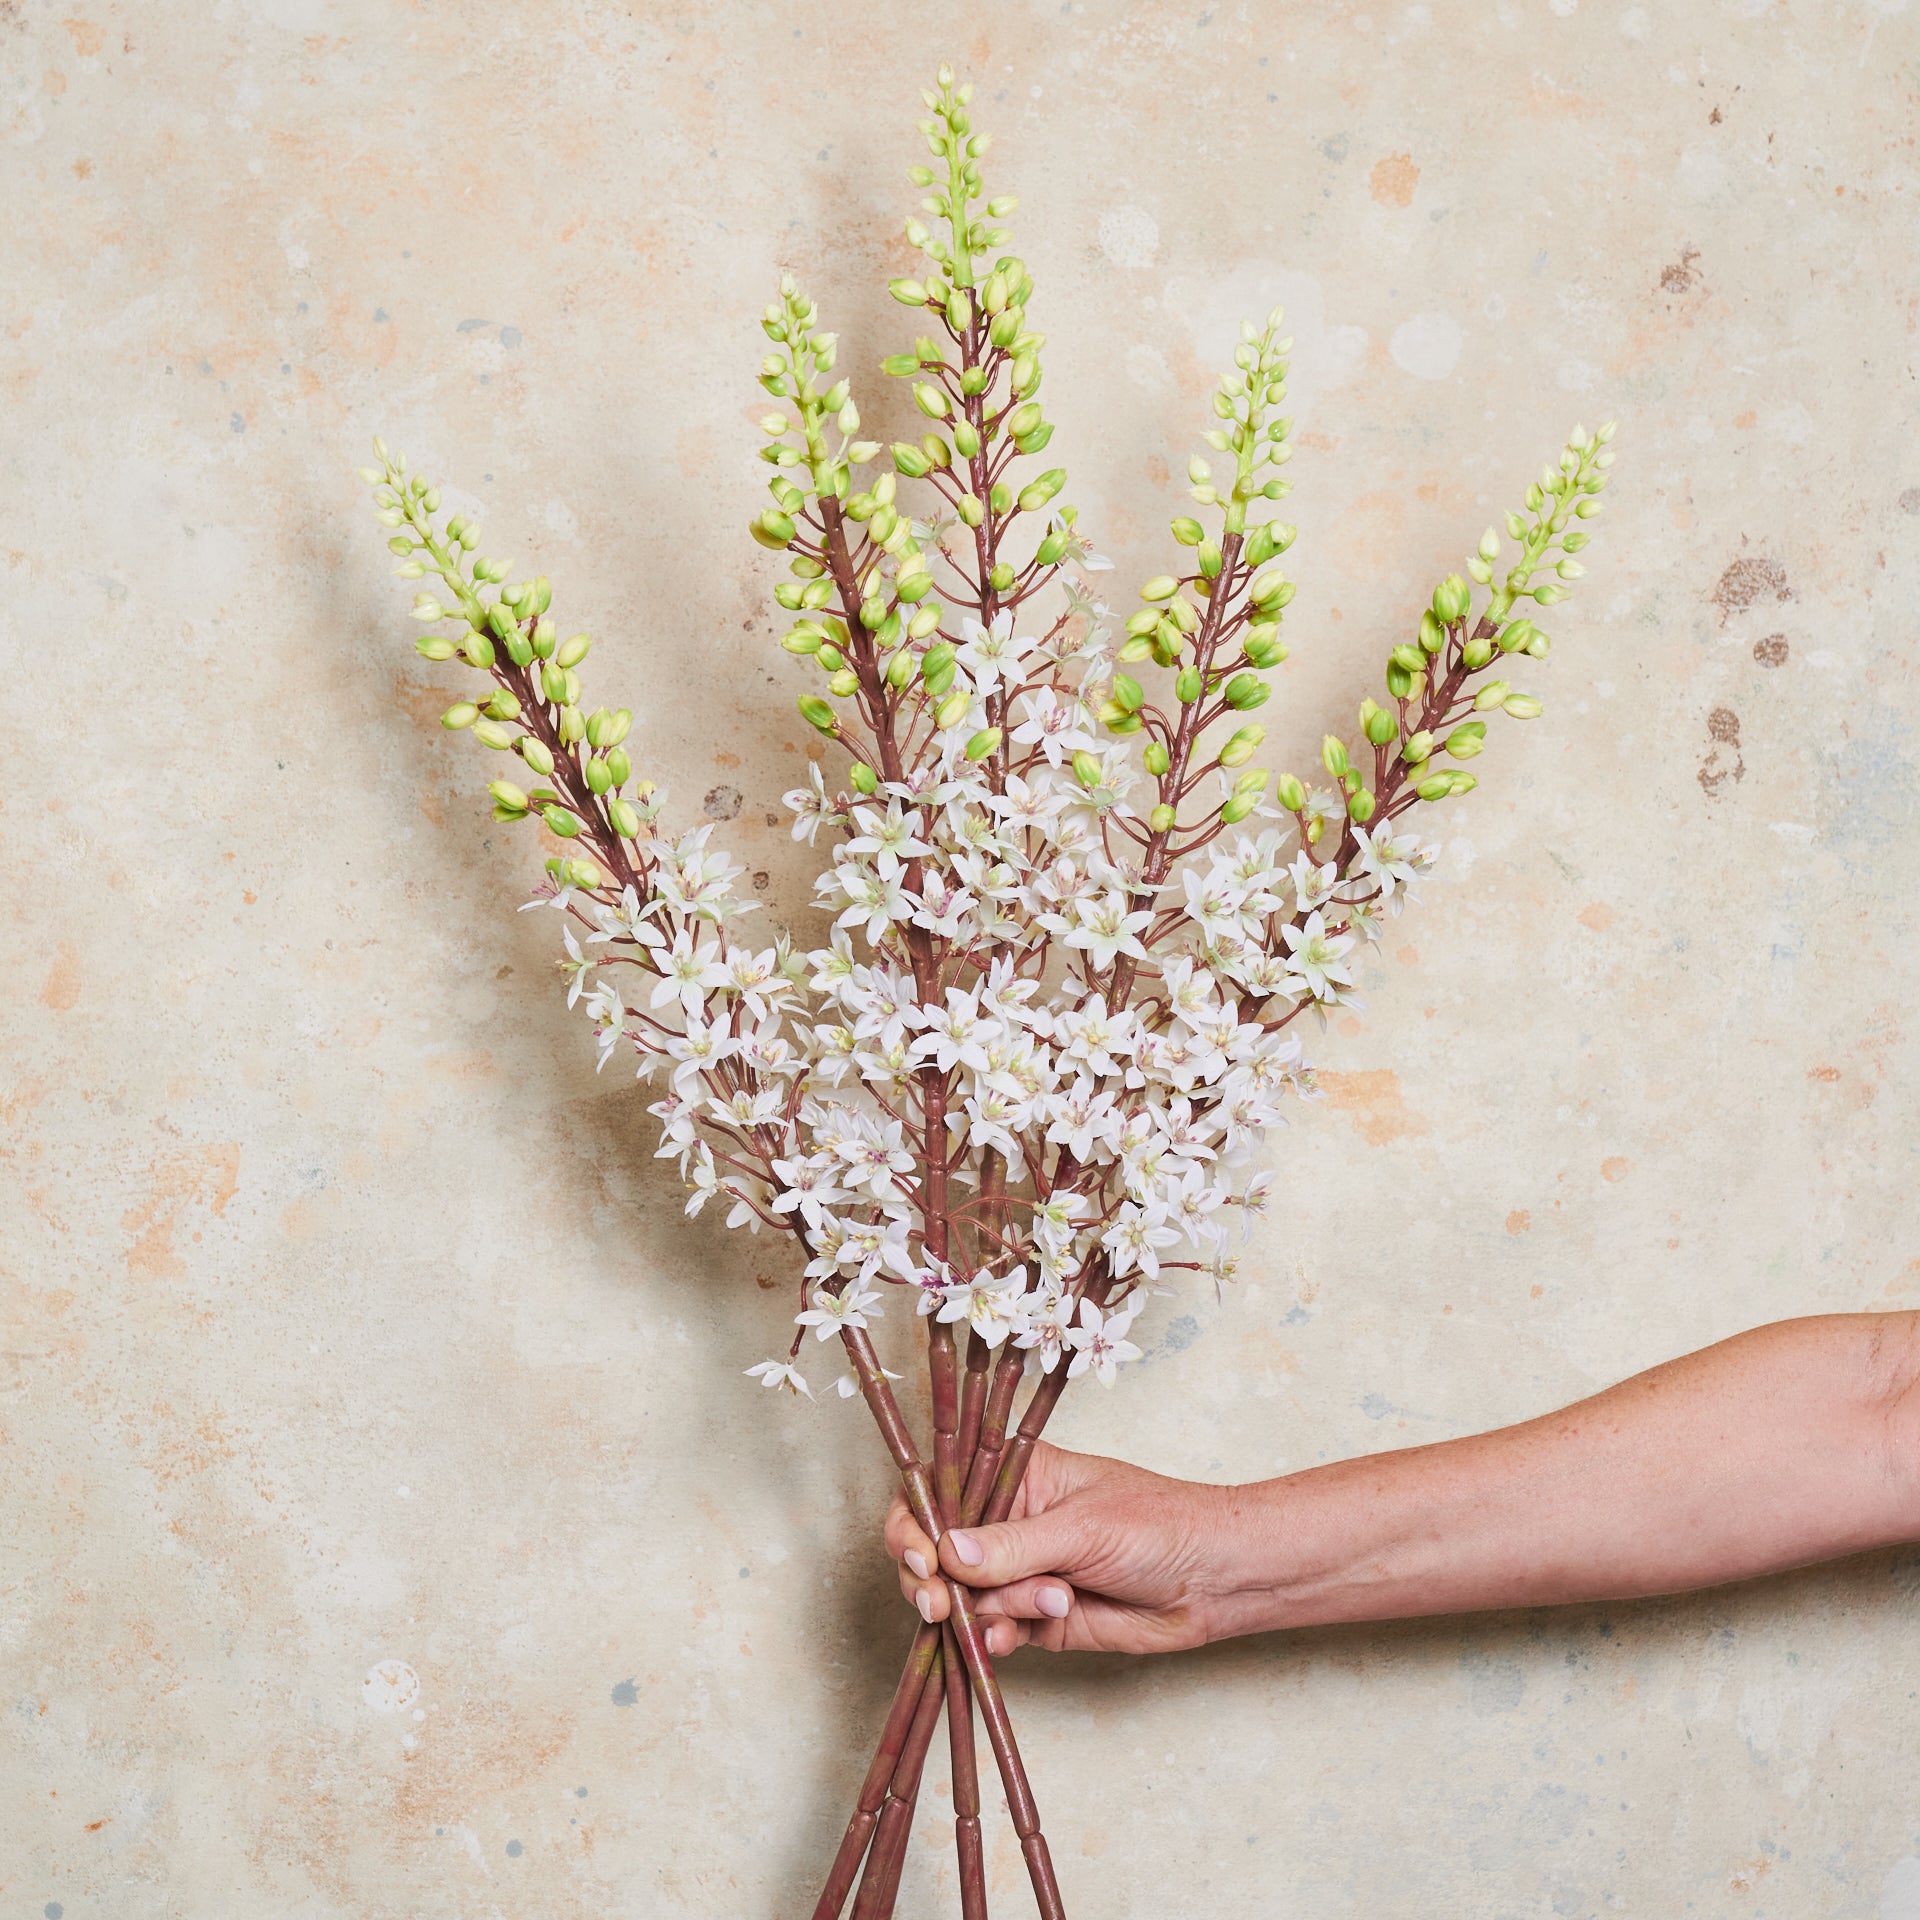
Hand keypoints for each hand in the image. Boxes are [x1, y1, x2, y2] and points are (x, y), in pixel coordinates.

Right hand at [885, 1441, 1229, 1655]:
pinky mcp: (1035, 1618)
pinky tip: (1021, 1634)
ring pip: (964, 1597)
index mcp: (1015, 1475)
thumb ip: (1011, 1546)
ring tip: (1053, 1600)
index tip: (918, 1555)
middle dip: (933, 1579)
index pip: (939, 1489)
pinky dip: (998, 1638)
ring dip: (994, 1607)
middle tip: (942, 1603)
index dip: (913, 1521)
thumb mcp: (1081, 1527)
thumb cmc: (1158, 1527)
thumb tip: (944, 1553)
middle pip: (935, 1550)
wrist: (1213, 1583)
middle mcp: (1008, 1521)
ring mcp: (1020, 1572)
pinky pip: (992, 1631)